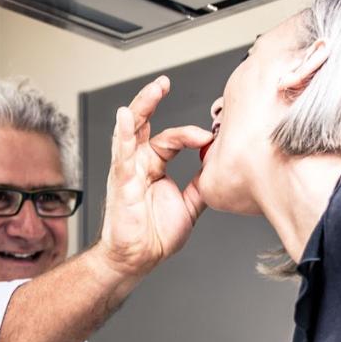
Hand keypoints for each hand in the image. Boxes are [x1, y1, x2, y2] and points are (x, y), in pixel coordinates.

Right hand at [95, 76, 211, 277]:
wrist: (139, 258)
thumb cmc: (155, 235)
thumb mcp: (190, 205)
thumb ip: (202, 183)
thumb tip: (218, 166)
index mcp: (153, 166)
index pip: (171, 138)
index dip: (190, 134)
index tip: (210, 137)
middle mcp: (138, 163)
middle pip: (144, 124)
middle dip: (153, 100)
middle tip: (164, 83)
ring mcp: (127, 170)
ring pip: (132, 131)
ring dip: (142, 107)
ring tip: (153, 90)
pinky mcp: (122, 182)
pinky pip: (122, 154)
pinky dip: (124, 134)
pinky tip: (126, 116)